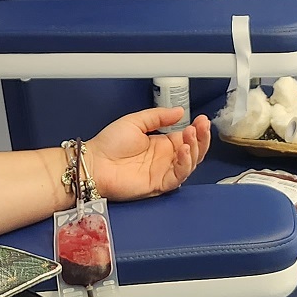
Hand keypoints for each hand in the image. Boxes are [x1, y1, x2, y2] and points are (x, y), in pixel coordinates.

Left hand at [84, 107, 210, 200]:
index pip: (186, 138)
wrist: (94, 163)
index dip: (197, 130)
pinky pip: (178, 176)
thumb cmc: (109, 144)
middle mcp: (165, 159)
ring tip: (191, 134)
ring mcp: (163, 172)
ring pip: (190, 163)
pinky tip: (184, 149)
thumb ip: (159, 116)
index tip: (202, 119)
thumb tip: (180, 111)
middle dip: (201, 138)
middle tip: (202, 125)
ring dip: (195, 148)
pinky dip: (185, 163)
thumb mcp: (136, 121)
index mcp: (161, 144)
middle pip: (193, 151)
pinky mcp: (159, 184)